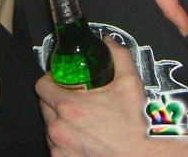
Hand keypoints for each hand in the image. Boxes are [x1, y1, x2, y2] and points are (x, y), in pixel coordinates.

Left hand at [37, 39, 151, 156]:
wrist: (145, 156)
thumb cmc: (137, 126)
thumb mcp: (130, 83)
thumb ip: (118, 55)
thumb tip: (109, 41)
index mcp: (70, 107)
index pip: (42, 86)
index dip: (51, 78)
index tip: (62, 79)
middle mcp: (60, 129)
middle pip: (44, 105)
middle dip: (56, 98)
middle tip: (75, 96)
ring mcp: (60, 149)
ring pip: (49, 127)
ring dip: (59, 120)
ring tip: (80, 117)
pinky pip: (55, 147)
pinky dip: (64, 140)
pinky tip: (81, 135)